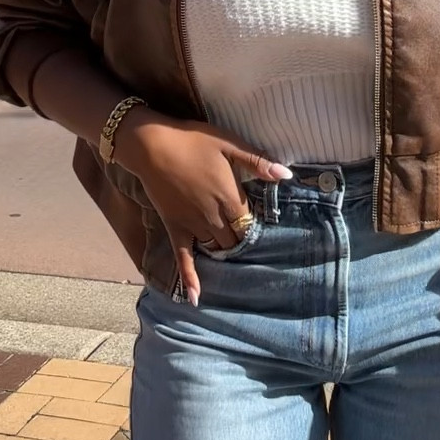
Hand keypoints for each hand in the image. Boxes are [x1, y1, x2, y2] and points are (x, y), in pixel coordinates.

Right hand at [115, 108, 290, 306]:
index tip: (260, 228)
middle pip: (234, 240)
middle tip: (247, 244)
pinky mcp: (174, 228)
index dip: (254, 226)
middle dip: (242, 242)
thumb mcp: (229, 144)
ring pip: (215, 248)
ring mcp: (193, 225)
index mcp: (230, 197)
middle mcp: (213, 217)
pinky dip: (190, 278)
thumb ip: (257, 161)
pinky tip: (195, 298)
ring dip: (224, 252)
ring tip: (233, 260)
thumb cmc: (193, 141)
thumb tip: (287, 175)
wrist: (152, 145)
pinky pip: (183, 257)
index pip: (250, 223)